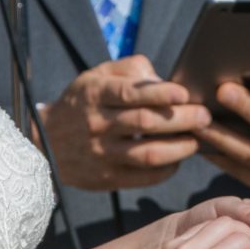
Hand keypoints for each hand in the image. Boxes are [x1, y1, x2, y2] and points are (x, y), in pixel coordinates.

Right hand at [40, 55, 210, 191]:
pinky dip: (166, 169)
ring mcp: (101, 154)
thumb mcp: (96, 76)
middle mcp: (97, 125)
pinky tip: (178, 159)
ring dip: (178, 148)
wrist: (45, 143)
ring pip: (147, 154)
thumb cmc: (82, 103)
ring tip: (197, 140)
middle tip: (205, 116)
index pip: (129, 94)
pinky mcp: (106, 178)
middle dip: (180, 120)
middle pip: (145, 123)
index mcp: (94, 95)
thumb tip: (163, 80)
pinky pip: (143, 177)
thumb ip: (130, 70)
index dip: (159, 93)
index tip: (184, 93)